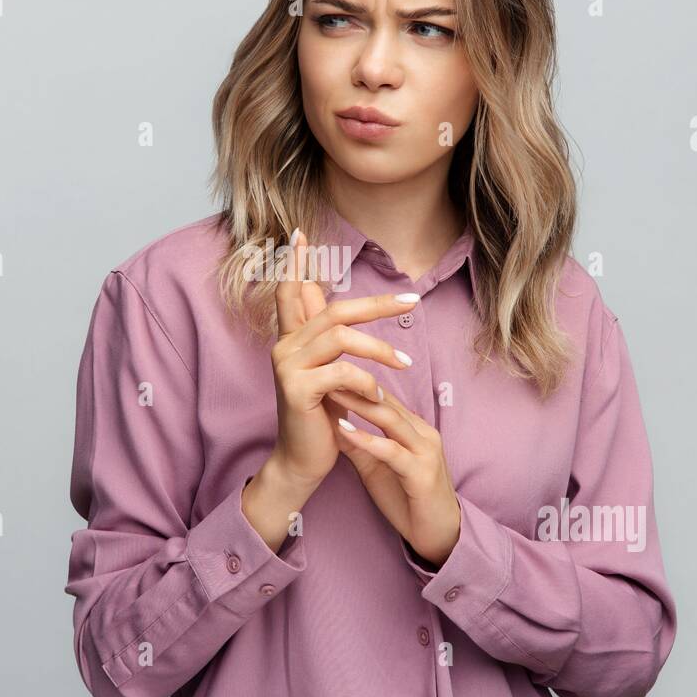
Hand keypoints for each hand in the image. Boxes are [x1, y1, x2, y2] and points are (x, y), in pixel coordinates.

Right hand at [266, 228, 420, 490]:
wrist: (301, 463)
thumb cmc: (321, 419)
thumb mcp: (327, 376)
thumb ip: (330, 344)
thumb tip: (343, 318)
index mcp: (292, 341)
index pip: (289, 292)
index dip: (294, 263)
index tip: (298, 233)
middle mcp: (284, 347)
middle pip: (334, 310)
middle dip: (376, 303)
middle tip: (412, 299)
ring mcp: (287, 367)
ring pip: (341, 337)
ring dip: (379, 349)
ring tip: (405, 363)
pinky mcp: (296, 390)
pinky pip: (341, 372)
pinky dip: (366, 383)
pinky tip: (378, 398)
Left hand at [327, 385, 461, 568]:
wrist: (439, 536)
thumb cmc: (408, 500)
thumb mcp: (376, 468)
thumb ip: (359, 445)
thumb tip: (331, 423)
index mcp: (414, 429)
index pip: (383, 398)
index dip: (355, 384)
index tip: (326, 372)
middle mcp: (423, 433)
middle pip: (385, 403)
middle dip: (354, 386)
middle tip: (324, 371)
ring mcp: (425, 451)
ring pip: (390, 420)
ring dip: (358, 405)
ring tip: (330, 391)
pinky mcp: (422, 473)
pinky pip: (392, 451)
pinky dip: (367, 439)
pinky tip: (344, 430)